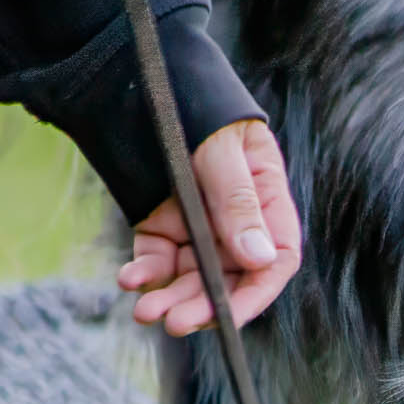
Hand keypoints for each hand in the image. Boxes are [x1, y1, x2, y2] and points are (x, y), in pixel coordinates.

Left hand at [118, 119, 301, 335]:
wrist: (144, 81)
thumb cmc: (197, 105)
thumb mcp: (222, 149)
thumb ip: (238, 202)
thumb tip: (261, 259)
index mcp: (265, 201)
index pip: (274, 260)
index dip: (255, 294)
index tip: (229, 316)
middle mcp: (235, 223)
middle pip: (229, 279)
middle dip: (203, 306)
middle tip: (175, 322)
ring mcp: (198, 226)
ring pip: (191, 277)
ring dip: (171, 298)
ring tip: (146, 312)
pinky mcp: (163, 225)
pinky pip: (157, 259)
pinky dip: (144, 273)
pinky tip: (129, 280)